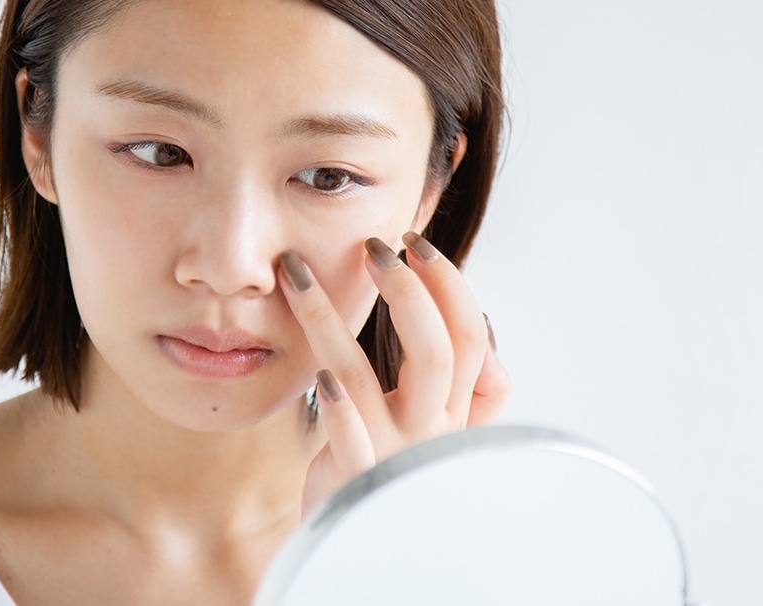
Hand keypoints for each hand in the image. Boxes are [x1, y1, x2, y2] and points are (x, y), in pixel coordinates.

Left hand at [278, 232, 510, 516]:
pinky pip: (348, 439)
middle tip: (377, 248)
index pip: (469, 337)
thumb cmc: (397, 472)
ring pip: (369, 376)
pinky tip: (319, 376)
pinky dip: (337, 405)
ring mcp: (393, 455)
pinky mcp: (354, 480)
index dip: (447, 285)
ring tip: (296, 275)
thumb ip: (473, 393)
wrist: (366, 543)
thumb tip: (491, 344)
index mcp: (454, 410)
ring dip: (330, 318)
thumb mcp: (442, 432)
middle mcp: (432, 430)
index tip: (414, 244)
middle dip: (409, 290)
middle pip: (439, 351)